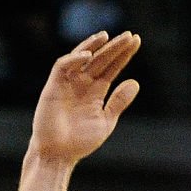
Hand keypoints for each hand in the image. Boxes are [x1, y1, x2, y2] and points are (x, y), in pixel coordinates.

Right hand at [30, 31, 140, 165]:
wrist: (58, 154)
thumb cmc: (79, 143)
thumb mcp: (105, 122)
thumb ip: (118, 102)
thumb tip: (135, 82)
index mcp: (95, 92)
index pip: (111, 67)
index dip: (123, 54)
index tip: (137, 41)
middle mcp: (82, 84)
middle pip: (100, 59)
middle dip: (114, 47)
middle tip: (129, 36)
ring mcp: (67, 83)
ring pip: (82, 57)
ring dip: (94, 46)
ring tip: (107, 37)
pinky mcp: (53, 86)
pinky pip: (63, 66)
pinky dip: (74, 60)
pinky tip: (88, 57)